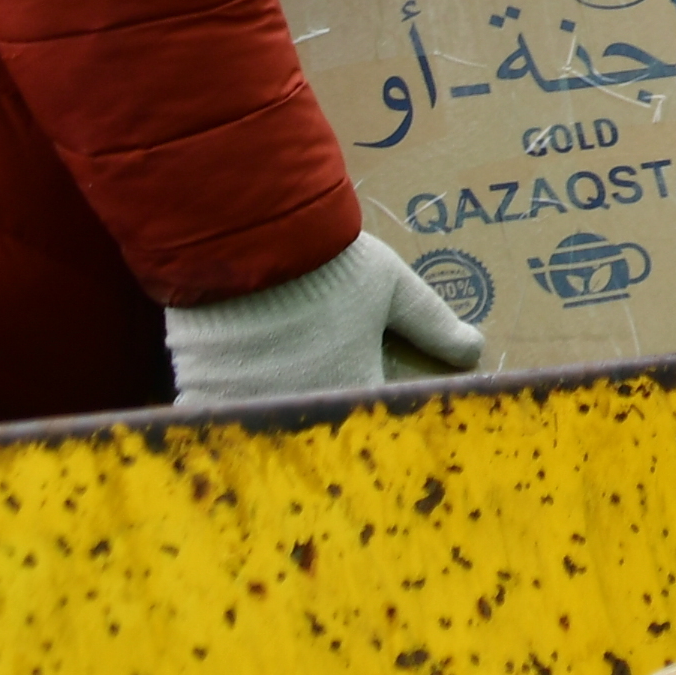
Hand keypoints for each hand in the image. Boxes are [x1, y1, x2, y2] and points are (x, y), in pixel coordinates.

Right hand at [165, 232, 488, 403]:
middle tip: (320, 414)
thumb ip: (432, 322)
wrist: (242, 240)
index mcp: (353, 393)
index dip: (383, 422)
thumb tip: (473, 349)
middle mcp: (300, 413)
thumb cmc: (326, 264)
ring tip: (276, 412)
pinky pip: (213, 421)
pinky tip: (231, 402)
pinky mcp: (202, 394)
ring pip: (264, 430)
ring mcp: (247, 407)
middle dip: (327, 431)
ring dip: (273, 425)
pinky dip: (224, 414)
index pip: (379, 424)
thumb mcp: (391, 287)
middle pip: (318, 434)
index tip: (382, 418)